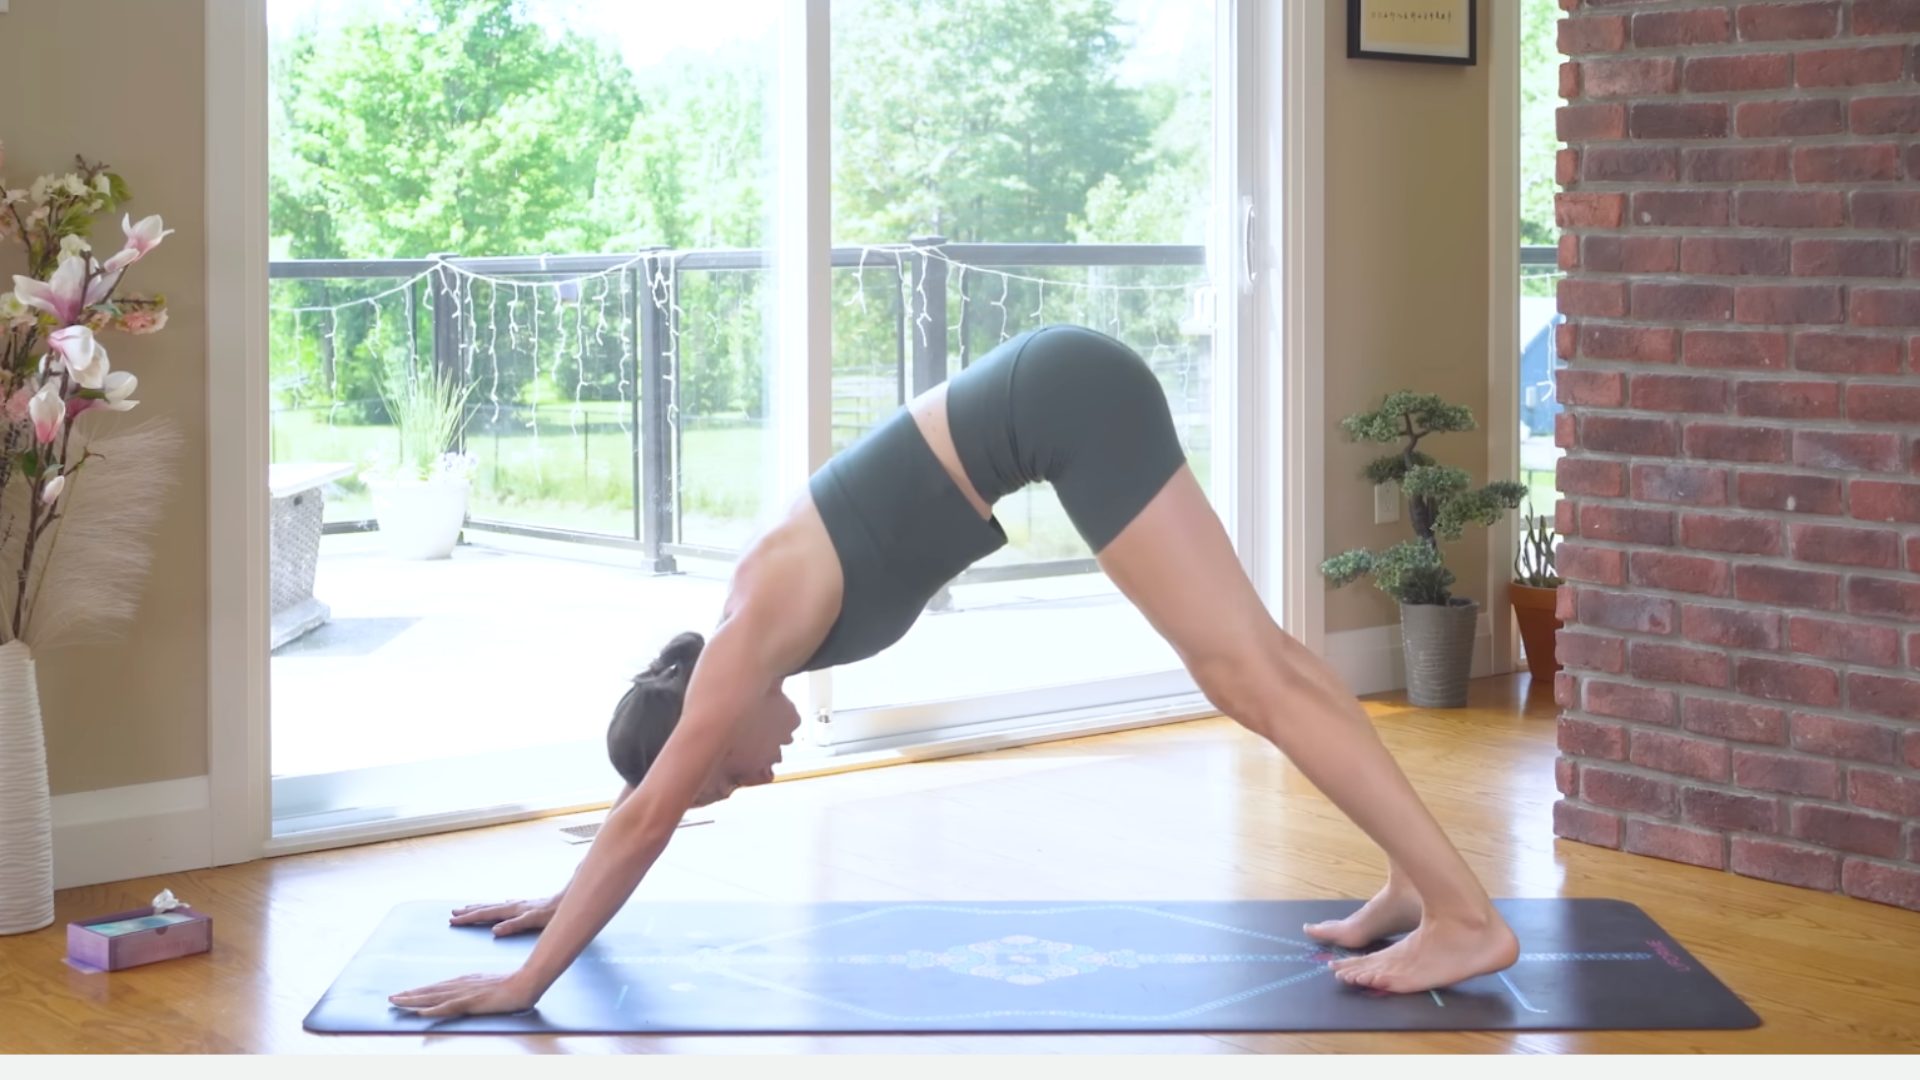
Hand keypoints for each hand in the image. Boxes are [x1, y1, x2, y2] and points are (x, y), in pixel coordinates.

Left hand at [388, 972, 538, 1018]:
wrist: (526, 982)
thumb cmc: (512, 985)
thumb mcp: (489, 986)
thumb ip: (476, 990)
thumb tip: (466, 996)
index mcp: (466, 980)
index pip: (437, 987)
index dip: (419, 991)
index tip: (403, 994)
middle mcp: (461, 984)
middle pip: (431, 991)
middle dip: (410, 995)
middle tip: (391, 998)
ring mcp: (466, 992)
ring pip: (434, 997)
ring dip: (414, 1000)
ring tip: (397, 1002)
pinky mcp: (472, 1001)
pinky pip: (448, 1007)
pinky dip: (433, 1010)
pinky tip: (421, 1013)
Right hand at [449, 897, 557, 936]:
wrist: (567, 901)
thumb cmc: (551, 914)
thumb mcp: (532, 921)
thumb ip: (514, 925)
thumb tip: (494, 931)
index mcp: (511, 910)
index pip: (485, 914)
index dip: (469, 918)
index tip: (453, 921)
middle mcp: (512, 905)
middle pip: (486, 908)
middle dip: (469, 912)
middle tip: (453, 914)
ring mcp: (519, 905)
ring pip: (494, 905)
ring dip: (480, 907)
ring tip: (468, 907)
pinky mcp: (527, 906)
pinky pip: (506, 906)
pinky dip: (498, 906)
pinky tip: (501, 904)